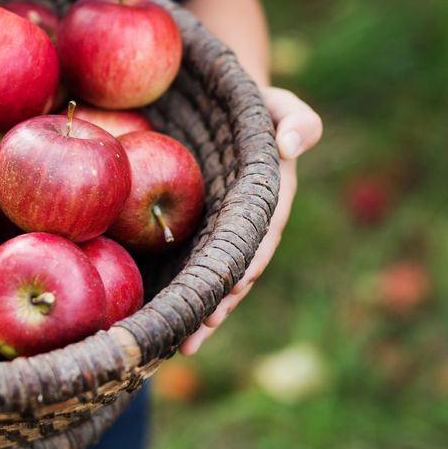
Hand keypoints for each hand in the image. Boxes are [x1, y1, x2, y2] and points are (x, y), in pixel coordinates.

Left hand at [179, 86, 320, 354]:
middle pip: (233, 269)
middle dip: (220, 299)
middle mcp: (242, 224)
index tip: (237, 281)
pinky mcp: (186, 232)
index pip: (261, 235)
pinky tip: (151, 320)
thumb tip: (292, 145)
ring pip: (208, 277)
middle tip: (199, 328)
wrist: (211, 107)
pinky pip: (180, 264)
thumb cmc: (247, 105)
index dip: (250, 259)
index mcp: (268, 199)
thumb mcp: (277, 104)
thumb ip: (296, 118)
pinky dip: (171, 292)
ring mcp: (214, 232)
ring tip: (179, 344)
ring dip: (196, 310)